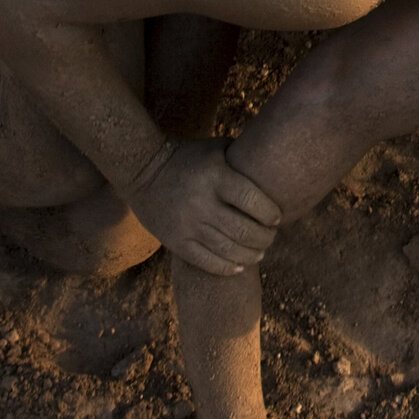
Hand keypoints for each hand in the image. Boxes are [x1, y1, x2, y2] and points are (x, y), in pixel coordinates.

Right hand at [128, 141, 281, 275]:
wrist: (142, 171)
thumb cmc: (188, 158)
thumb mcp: (216, 150)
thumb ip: (242, 159)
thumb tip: (274, 168)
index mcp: (216, 178)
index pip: (252, 201)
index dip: (270, 213)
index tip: (277, 218)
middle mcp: (202, 203)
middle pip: (244, 230)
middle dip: (265, 238)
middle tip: (270, 237)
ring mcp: (188, 225)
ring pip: (228, 250)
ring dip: (251, 255)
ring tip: (259, 252)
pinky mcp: (176, 242)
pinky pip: (206, 262)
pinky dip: (227, 268)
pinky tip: (239, 266)